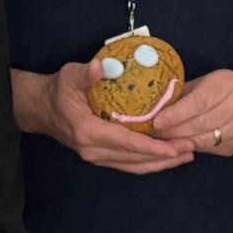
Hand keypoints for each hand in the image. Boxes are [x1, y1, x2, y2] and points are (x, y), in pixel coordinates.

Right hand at [36, 61, 193, 174]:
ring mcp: (96, 156)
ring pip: (133, 166)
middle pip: (135, 159)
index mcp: (88, 132)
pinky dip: (148, 162)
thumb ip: (86, 74)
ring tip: (185, 156)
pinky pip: (128, 164)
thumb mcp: (70, 76)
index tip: (176, 148)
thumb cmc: (58, 90)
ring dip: (160, 163)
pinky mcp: (100, 157)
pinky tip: (165, 158)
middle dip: (165, 157)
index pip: (127, 143)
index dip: (153, 147)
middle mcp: (93, 150)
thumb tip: (100, 67)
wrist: (41, 108)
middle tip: (191, 149)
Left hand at [153, 68, 232, 156]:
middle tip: (155, 134)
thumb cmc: (220, 88)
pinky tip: (181, 145)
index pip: (198, 103)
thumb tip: (154, 109)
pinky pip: (209, 149)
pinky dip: (192, 148)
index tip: (157, 122)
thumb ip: (182, 95)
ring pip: (204, 139)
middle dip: (174, 131)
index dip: (176, 114)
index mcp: (226, 84)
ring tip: (163, 141)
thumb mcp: (203, 82)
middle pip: (200, 123)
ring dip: (180, 142)